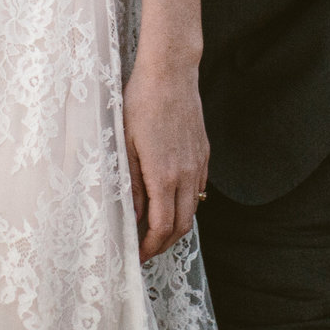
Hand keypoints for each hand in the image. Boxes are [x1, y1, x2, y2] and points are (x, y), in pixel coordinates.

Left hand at [123, 60, 208, 262]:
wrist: (170, 74)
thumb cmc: (141, 103)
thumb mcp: (126, 145)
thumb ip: (132, 185)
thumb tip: (134, 216)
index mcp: (164, 176)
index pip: (161, 227)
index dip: (150, 247)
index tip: (137, 255)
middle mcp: (187, 175)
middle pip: (181, 226)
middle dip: (163, 245)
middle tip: (144, 251)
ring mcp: (198, 164)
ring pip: (193, 209)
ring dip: (175, 227)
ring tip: (154, 231)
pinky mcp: (203, 154)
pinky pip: (198, 189)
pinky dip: (185, 205)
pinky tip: (169, 201)